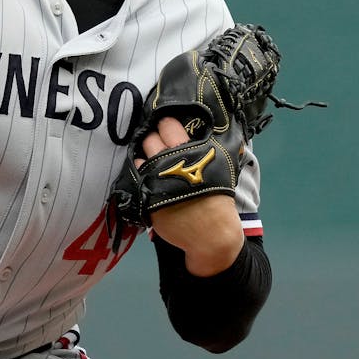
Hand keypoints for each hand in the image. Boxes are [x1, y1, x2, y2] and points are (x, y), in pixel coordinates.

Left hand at [137, 117, 244, 275]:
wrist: (212, 233)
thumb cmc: (218, 198)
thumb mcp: (222, 166)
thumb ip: (214, 145)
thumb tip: (217, 125)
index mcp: (189, 152)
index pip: (168, 125)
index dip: (167, 125)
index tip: (167, 126)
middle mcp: (168, 163)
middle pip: (150, 139)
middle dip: (154, 139)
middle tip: (160, 144)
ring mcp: (154, 180)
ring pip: (140, 157)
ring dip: (145, 157)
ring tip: (153, 162)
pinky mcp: (145, 196)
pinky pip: (136, 178)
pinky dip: (141, 176)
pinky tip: (148, 178)